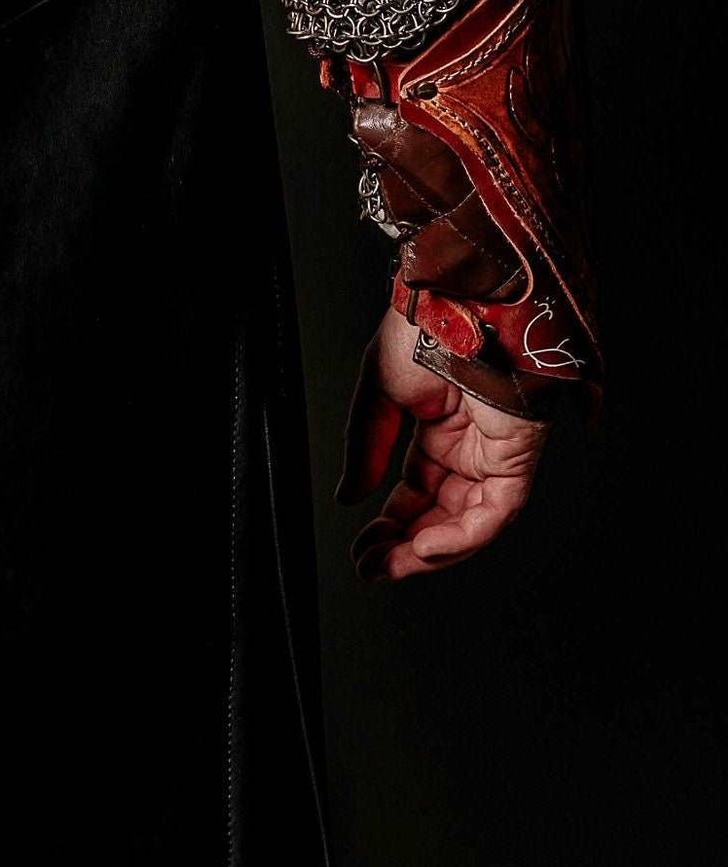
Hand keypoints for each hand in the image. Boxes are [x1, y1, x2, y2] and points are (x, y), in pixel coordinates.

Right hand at [338, 303, 546, 582]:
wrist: (459, 299)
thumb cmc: (425, 326)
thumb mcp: (378, 392)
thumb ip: (365, 447)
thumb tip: (349, 496)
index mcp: (439, 426)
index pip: (417, 490)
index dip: (390, 522)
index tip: (363, 547)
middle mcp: (470, 444)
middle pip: (443, 512)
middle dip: (406, 545)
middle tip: (374, 567)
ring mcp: (496, 451)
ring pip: (470, 520)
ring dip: (431, 549)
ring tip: (391, 564)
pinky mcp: (518, 454)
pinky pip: (496, 510)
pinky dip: (463, 535)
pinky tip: (425, 548)